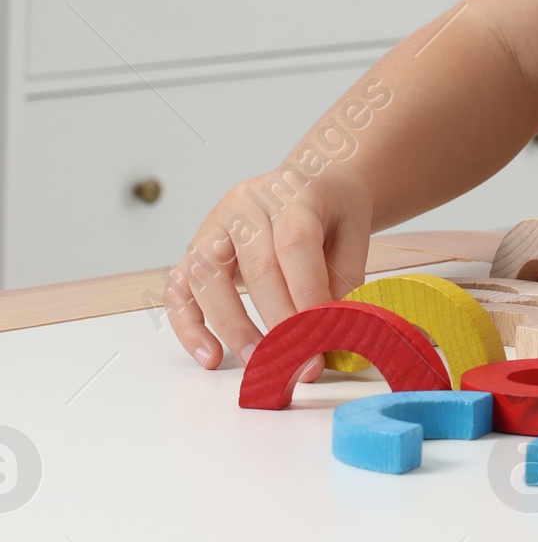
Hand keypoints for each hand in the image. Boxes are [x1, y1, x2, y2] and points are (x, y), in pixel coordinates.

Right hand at [165, 164, 372, 369]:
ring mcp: (214, 225)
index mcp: (292, 192)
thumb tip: (333, 337)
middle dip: (278, 322)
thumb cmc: (332, 209)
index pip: (295, 243)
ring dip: (233, 327)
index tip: (322, 336)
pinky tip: (210, 356)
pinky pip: (179, 289)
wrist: (309, 179)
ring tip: (257, 362)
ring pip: (208, 276)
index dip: (307, 293)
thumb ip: (344, 280)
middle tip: (298, 362)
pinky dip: (188, 327)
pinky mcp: (195, 249)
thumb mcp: (354, 231)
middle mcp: (247, 204)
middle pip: (256, 265)